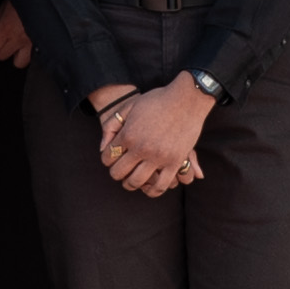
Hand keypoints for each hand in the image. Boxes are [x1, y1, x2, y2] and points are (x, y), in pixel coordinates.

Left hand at [0, 3, 36, 65]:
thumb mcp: (5, 2)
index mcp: (6, 28)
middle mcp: (18, 39)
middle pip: (0, 57)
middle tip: (3, 37)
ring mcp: (32, 44)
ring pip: (18, 62)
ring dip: (15, 54)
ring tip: (15, 42)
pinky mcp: (42, 44)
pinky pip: (33, 59)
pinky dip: (29, 54)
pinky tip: (27, 44)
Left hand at [98, 75, 213, 196]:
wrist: (187, 98)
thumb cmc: (158, 100)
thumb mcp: (130, 106)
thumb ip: (112, 124)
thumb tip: (102, 148)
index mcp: (128, 134)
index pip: (107, 157)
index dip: (107, 159)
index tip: (112, 159)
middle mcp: (140, 148)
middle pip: (119, 172)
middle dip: (116, 174)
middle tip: (120, 172)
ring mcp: (158, 156)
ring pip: (137, 181)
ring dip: (131, 184)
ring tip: (132, 181)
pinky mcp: (174, 162)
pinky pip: (160, 185)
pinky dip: (152, 191)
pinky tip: (149, 188)